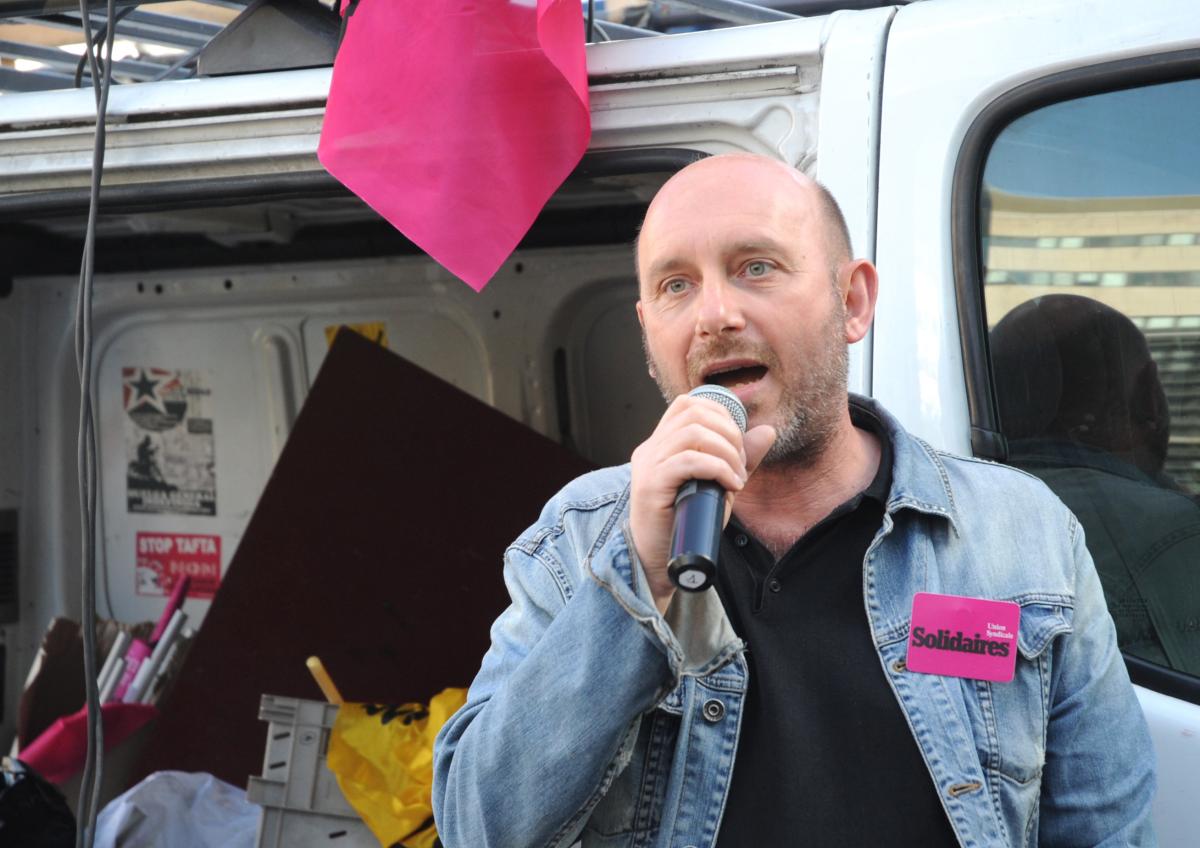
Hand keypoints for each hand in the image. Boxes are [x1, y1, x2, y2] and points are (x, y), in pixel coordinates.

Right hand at [629, 394, 776, 612]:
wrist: (660, 561)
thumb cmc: (688, 522)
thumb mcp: (719, 483)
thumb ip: (739, 458)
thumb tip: (767, 430)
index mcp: (661, 444)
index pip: (687, 404)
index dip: (719, 414)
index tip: (737, 443)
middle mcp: (650, 449)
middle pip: (693, 413)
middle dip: (728, 433)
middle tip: (740, 463)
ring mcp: (648, 465)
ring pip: (692, 434)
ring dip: (726, 452)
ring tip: (737, 476)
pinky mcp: (650, 485)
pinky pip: (688, 461)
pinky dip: (717, 468)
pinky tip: (731, 485)